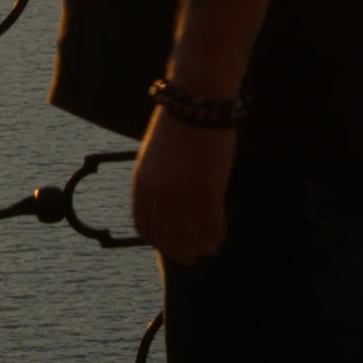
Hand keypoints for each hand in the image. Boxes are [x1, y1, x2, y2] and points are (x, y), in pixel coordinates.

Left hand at [129, 99, 237, 264]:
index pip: (145, 226)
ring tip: (209, 249)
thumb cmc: (177, 128)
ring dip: (201, 245)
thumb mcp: (153, 159)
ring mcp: (183, 194)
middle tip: (191, 259)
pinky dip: (217, 232)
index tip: (169, 248)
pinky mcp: (208, 190)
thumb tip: (166, 209)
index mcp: (141, 185)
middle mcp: (159, 194)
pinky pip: (213, 222)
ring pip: (192, 233)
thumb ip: (155, 185)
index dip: (158, 242)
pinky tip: (221, 235)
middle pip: (168, 235)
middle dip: (180, 251)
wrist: (196, 103)